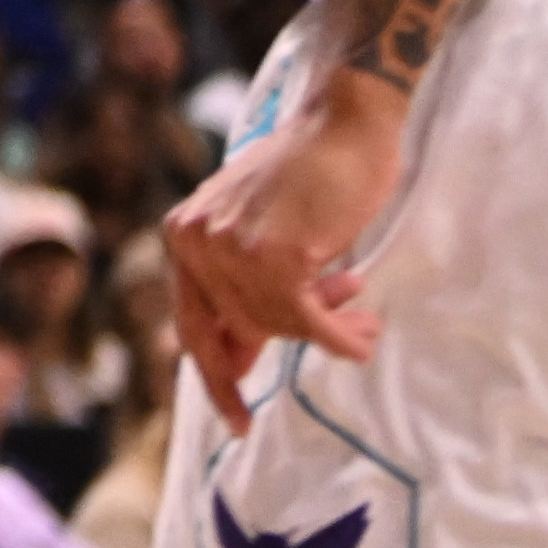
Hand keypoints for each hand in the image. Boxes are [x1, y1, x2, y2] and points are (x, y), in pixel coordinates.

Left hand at [167, 71, 402, 410]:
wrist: (343, 123)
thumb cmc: (308, 178)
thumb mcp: (258, 234)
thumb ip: (242, 289)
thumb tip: (235, 362)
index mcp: (182, 234)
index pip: (193, 326)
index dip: (217, 378)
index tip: (237, 424)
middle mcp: (194, 239)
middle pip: (244, 331)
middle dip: (296, 339)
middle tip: (348, 329)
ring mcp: (230, 246)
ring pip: (279, 327)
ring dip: (327, 331)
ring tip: (361, 312)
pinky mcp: (275, 252)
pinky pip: (308, 323)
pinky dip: (340, 337)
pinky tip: (364, 331)